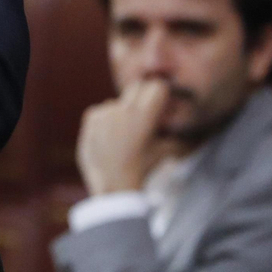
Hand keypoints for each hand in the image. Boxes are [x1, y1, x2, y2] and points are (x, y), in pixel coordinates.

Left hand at [75, 78, 174, 195]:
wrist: (112, 185)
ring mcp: (104, 112)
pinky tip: (110, 138)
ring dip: (124, 111)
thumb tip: (180, 124)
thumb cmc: (142, 168)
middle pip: (137, 87)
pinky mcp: (90, 117)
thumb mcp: (165, 152)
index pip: (157, 87)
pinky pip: (103, 110)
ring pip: (119, 101)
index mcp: (143, 115)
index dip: (161, 96)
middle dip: (144, 98)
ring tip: (126, 135)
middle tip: (145, 116)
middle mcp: (122, 109)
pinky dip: (108, 119)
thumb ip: (175, 135)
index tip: (161, 107)